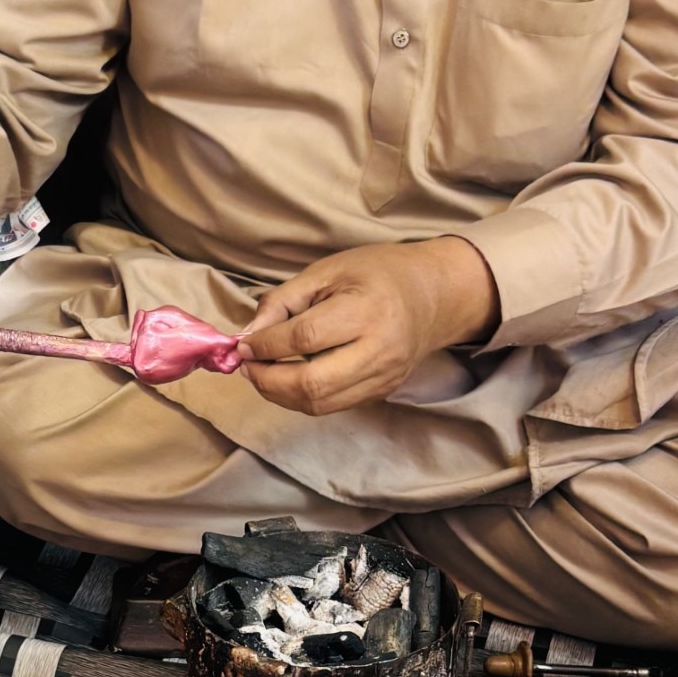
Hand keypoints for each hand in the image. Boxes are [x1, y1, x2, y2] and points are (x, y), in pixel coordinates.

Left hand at [239, 238, 498, 414]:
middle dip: (268, 380)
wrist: (435, 295)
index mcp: (365, 311)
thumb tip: (249, 336)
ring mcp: (384, 377)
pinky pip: (334, 405)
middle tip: (247, 366)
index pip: (304, 339)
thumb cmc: (379, 273)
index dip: (265, 346)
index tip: (242, 344)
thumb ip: (284, 302)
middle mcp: (379, 350)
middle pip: (311, 384)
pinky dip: (303, 398)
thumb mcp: (327, 271)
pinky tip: (287, 381)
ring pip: (320, 404)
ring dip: (281, 395)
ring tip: (262, 375)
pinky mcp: (383, 392)